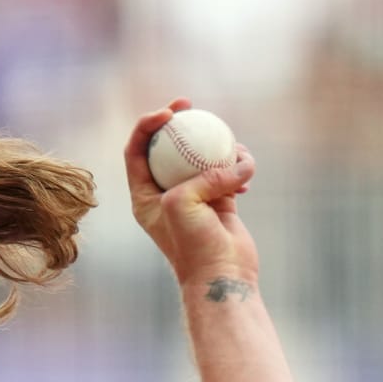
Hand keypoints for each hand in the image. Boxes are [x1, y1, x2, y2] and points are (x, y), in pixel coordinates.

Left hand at [124, 99, 259, 285]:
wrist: (222, 276)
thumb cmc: (193, 245)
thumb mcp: (182, 203)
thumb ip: (200, 175)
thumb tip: (234, 161)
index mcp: (145, 195)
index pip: (136, 151)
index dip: (146, 126)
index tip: (168, 113)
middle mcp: (166, 193)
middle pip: (167, 147)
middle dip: (177, 122)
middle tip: (190, 105)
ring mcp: (194, 195)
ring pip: (201, 156)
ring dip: (216, 145)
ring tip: (231, 148)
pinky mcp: (221, 199)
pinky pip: (228, 170)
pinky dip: (238, 166)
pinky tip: (246, 170)